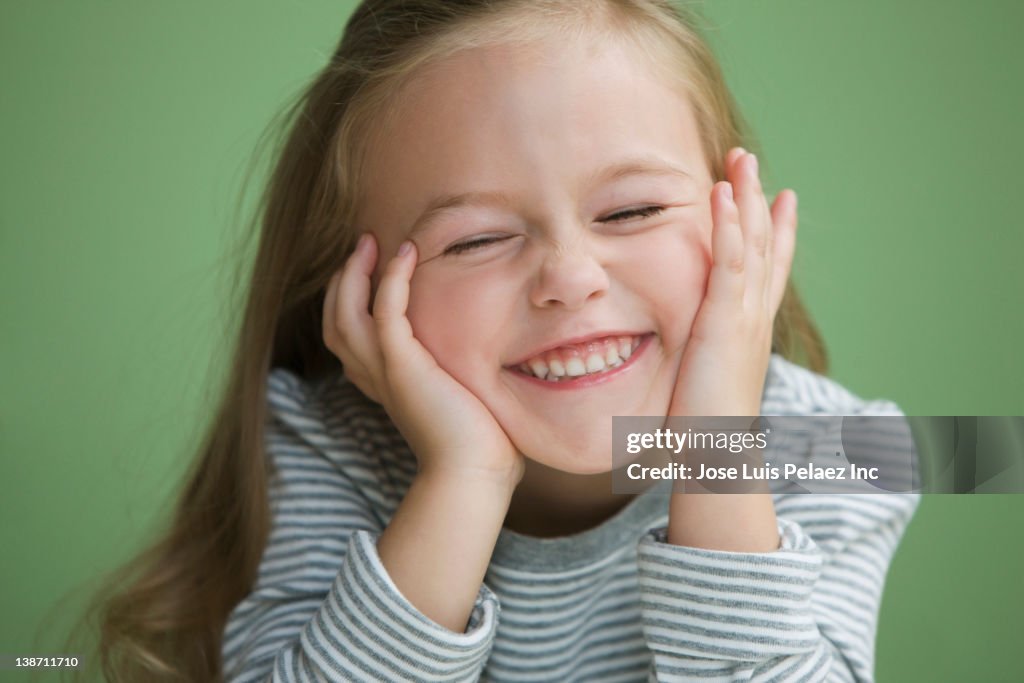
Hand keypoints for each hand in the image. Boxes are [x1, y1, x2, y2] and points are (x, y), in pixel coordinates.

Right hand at [322, 234, 523, 486]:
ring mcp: (384, 371)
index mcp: (384, 384)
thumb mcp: (460, 399)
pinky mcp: (402, 366)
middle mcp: (374, 377)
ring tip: (370, 242)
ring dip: (355, 272)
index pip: (347, 336)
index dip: (350, 300)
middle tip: (363, 246)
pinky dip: (391, 278)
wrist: (474, 474)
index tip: (371, 269)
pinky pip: (385, 310)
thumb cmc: (479, 444)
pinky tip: (407, 253)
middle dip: (344, 280)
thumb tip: (489, 360)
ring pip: (346, 312)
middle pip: (335, 320)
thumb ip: (457, 375)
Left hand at [669, 147, 797, 417]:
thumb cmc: (705, 431)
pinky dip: (727, 228)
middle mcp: (754, 317)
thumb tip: (693, 358)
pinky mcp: (723, 324)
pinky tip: (722, 196)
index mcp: (750, 330)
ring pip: (750, 247)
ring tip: (740, 160)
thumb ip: (703, 358)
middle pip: (764, 246)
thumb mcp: (707, 381)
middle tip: (751, 161)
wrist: (716, 459)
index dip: (778, 232)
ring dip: (746, 199)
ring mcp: (743, 318)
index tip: (783, 198)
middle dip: (759, 201)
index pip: (768, 270)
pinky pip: (728, 265)